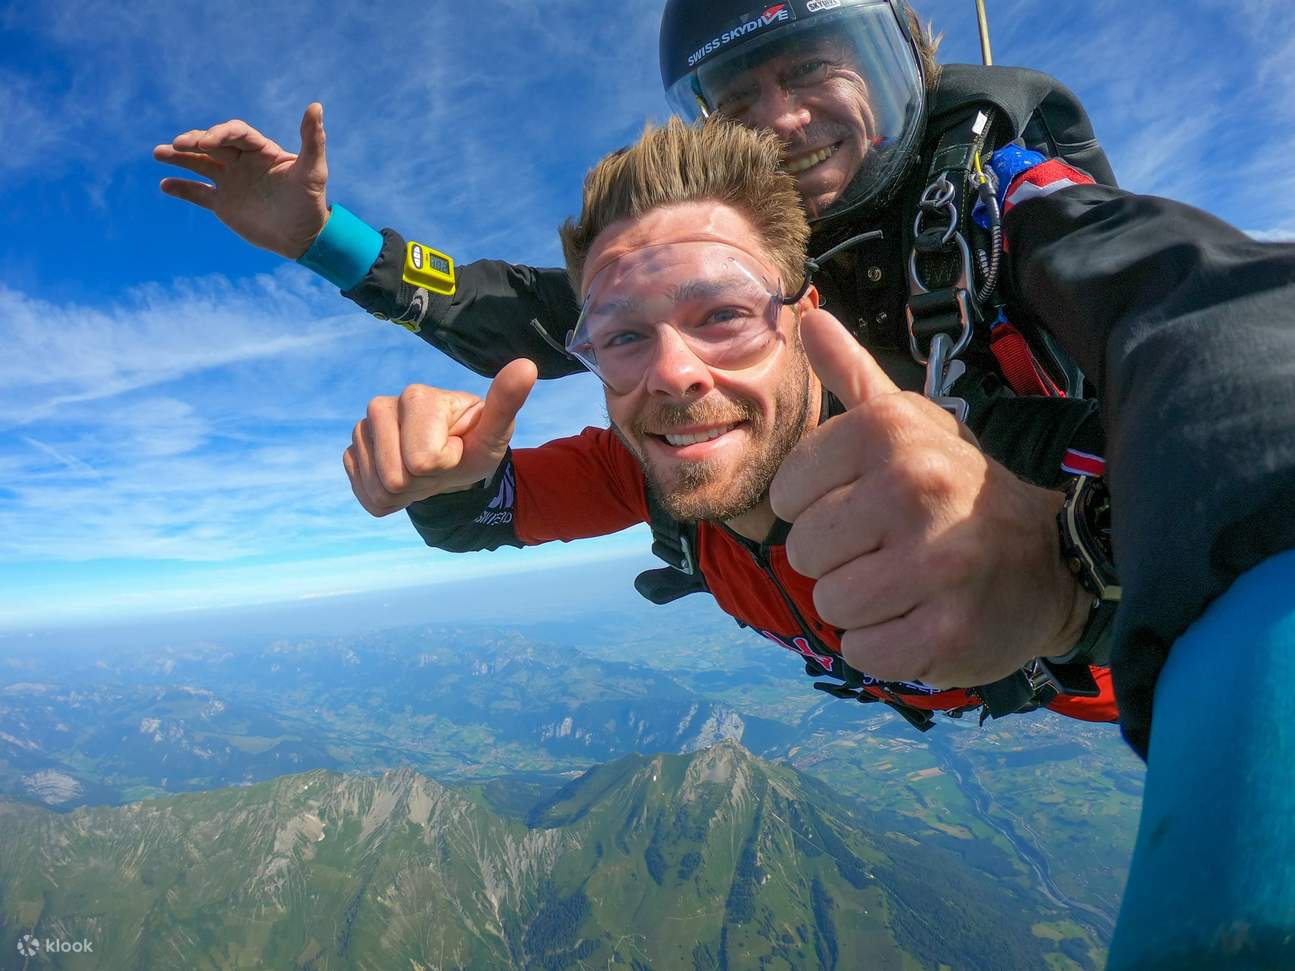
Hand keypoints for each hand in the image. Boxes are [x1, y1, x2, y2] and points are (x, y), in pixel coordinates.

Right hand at [153, 103, 329, 258]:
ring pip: (200, 163)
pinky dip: (181, 188)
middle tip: (178, 145)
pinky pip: (197, 193)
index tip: (206, 142)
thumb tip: (316, 105)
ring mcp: (231, 181)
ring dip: (179, 157)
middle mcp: (243, 162)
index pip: (235, 133)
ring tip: (158, 153)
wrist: (304, 238)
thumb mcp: (314, 170)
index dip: (220, 134)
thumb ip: (313, 139)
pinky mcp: (223, 204)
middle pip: (213, 144)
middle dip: (194, 142)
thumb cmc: (312, 202)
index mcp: (261, 150)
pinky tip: (165, 185)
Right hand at [344, 359, 537, 516]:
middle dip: (423, 482)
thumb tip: (527, 366)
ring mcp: (362, 430)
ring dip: (407, 493)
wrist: (451, 461)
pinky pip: (366, 495)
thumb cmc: (474, 442)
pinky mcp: (352, 454)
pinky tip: (405, 479)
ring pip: (379, 488)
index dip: (444, 465)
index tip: (455, 450)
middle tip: (438, 466)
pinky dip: (389, 499)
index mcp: (416, 396)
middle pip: (396, 478)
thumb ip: (506, 402)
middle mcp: (381, 406)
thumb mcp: (495, 432)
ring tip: (423, 472)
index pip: (422, 460)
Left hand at [769, 309, 1088, 688]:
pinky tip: (918, 619)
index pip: (786, 493)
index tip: (861, 506)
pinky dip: (882, 647)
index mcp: (889, 433)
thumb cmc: (958, 489)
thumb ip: (852, 375)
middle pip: (803, 551)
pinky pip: (862, 652)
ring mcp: (935, 563)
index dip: (815, 509)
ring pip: (829, 604)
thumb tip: (807, 315)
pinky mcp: (949, 631)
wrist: (1052, 559)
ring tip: (905, 584)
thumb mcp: (911, 424)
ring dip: (858, 605)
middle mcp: (913, 489)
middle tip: (888, 549)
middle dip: (836, 560)